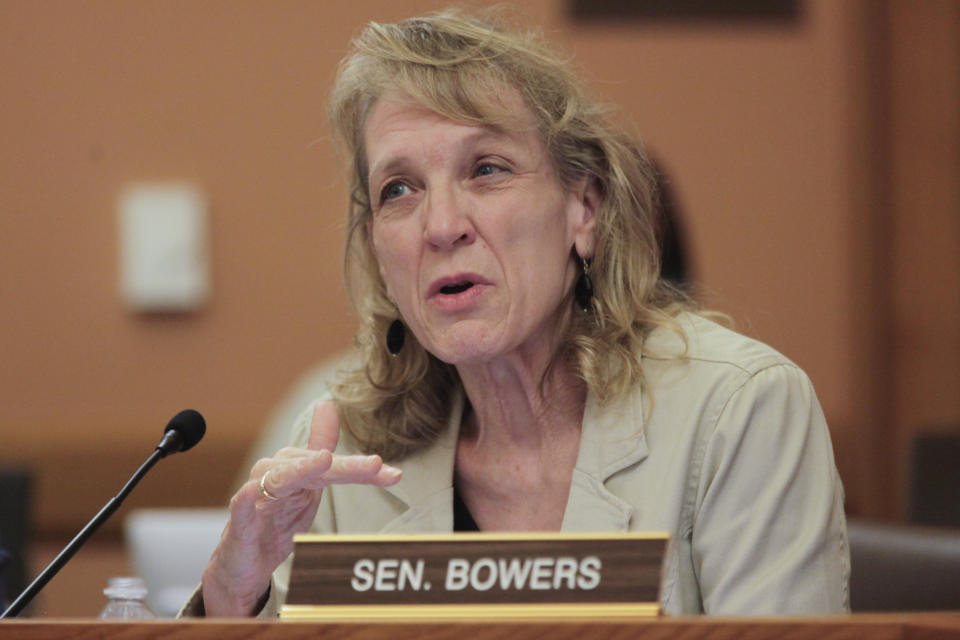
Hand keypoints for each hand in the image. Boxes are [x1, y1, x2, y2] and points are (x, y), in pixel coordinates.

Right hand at [200, 400, 400, 615]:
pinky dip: (249, 496)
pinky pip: (243, 504)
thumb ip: (325, 456)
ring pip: (281, 478)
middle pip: (315, 467)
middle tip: (375, 464)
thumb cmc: (277, 522)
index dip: (364, 470)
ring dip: (302, 469)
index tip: (395, 475)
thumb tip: (328, 404)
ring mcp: (257, 495)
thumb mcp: (308, 489)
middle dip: (346, 466)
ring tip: (324, 460)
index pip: (336, 466)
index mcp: (298, 469)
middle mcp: (276, 474)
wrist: (243, 563)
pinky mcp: (239, 520)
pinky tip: (256, 490)